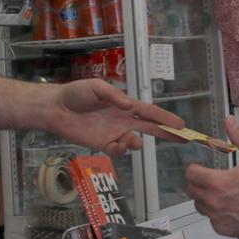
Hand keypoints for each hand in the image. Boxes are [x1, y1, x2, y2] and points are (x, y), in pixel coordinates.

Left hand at [45, 79, 184, 156]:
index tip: (181, 125)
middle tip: (182, 139)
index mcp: (124, 105)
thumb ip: (114, 96)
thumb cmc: (76, 93)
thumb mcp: (96, 87)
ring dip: (136, 143)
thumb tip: (131, 106)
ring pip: (134, 141)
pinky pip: (117, 151)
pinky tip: (116, 145)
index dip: (165, 118)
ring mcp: (113, 133)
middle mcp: (122, 119)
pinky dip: (120, 150)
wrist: (56, 108)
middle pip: (149, 127)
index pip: (149, 112)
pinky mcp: (102, 144)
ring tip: (131, 141)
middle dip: (166, 133)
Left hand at [186, 116, 238, 238]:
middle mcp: (214, 201)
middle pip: (191, 190)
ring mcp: (217, 217)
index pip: (190, 174)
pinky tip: (230, 206)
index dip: (195, 168)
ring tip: (222, 193)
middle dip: (198, 182)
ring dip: (205, 198)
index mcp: (219, 182)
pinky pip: (210, 218)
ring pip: (199, 205)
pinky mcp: (222, 229)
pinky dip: (216, 212)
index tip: (202, 168)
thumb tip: (229, 120)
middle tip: (212, 179)